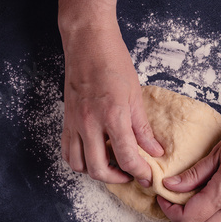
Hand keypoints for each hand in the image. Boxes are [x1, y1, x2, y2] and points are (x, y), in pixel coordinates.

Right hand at [60, 23, 162, 185]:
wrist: (88, 43)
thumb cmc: (113, 63)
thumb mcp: (135, 95)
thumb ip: (143, 128)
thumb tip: (154, 150)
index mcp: (112, 115)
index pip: (126, 157)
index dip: (139, 171)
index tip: (146, 175)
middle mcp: (89, 123)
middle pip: (98, 169)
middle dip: (117, 178)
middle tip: (130, 174)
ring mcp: (74, 123)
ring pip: (78, 164)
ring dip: (96, 172)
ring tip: (112, 165)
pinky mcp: (66, 120)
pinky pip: (67, 151)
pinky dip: (79, 160)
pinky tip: (93, 155)